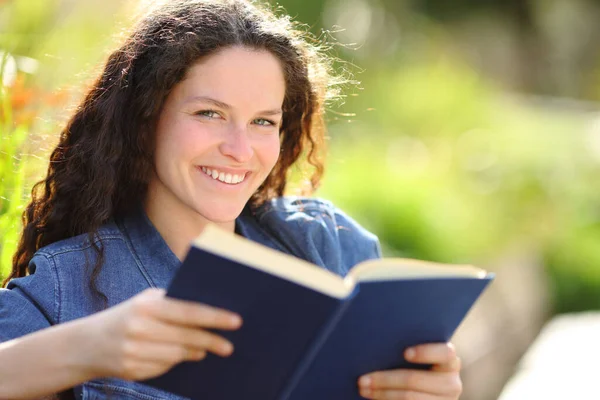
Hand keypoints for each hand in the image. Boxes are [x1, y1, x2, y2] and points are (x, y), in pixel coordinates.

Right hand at [81, 288, 241, 380]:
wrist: (86, 343)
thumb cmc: (128, 315)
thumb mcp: (146, 301)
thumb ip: (174, 302)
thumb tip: (211, 311)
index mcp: (147, 306)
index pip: (189, 311)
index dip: (214, 317)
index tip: (236, 321)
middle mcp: (139, 328)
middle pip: (186, 337)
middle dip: (211, 341)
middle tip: (229, 346)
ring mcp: (134, 351)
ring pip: (177, 355)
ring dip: (196, 352)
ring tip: (208, 349)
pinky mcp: (132, 370)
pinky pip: (164, 368)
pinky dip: (177, 362)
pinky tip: (187, 357)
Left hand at [358, 342, 461, 399]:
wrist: (421, 389)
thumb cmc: (411, 363)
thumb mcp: (416, 355)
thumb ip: (407, 346)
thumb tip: (378, 335)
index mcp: (449, 361)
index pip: (445, 353)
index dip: (426, 352)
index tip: (405, 353)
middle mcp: (452, 383)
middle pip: (414, 380)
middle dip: (385, 379)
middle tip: (362, 379)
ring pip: (409, 397)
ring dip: (382, 393)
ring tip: (363, 388)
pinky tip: (374, 397)